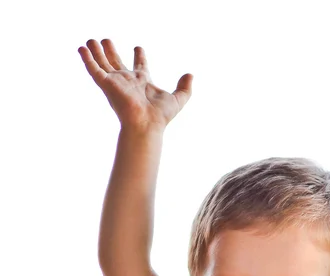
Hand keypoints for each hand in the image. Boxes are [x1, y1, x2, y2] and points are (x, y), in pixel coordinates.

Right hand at [78, 39, 192, 130]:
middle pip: (117, 62)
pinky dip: (87, 58)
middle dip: (112, 51)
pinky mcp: (106, 85)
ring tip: (91, 40)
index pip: (141, 66)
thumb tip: (190, 75)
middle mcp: (128, 81)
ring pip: (103, 63)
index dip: (140, 56)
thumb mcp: (178, 99)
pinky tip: (81, 48)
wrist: (146, 124)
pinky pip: (94, 69)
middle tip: (107, 40)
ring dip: (97, 52)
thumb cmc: (160, 116)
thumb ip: (185, 88)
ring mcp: (116, 82)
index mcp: (143, 82)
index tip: (138, 48)